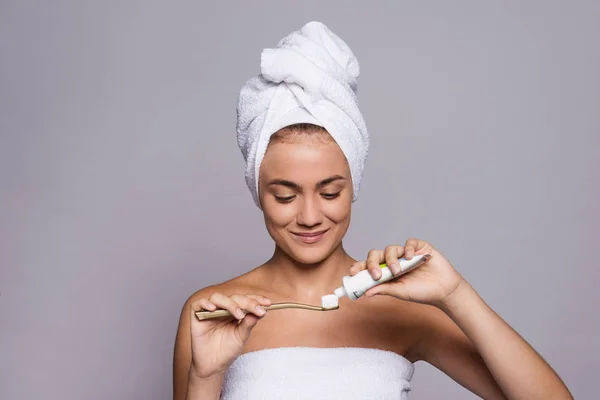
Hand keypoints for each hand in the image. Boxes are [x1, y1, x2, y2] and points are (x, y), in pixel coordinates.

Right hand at [188, 293, 270, 378]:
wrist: (213, 366)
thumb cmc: (227, 351)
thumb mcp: (241, 336)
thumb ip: (249, 323)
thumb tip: (261, 311)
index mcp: (234, 311)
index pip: (245, 299)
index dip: (256, 299)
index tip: (268, 303)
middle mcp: (222, 308)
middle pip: (234, 297)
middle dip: (247, 302)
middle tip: (258, 310)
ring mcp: (209, 311)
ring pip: (217, 297)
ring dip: (230, 303)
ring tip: (238, 315)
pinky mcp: (196, 316)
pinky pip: (198, 304)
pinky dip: (205, 303)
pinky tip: (213, 309)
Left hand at [349, 238, 464, 306]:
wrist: (444, 290)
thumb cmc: (421, 292)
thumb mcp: (400, 292)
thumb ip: (384, 290)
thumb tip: (366, 292)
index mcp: (385, 271)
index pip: (367, 266)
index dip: (359, 267)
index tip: (353, 273)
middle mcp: (393, 260)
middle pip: (375, 254)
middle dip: (372, 263)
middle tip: (377, 275)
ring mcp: (405, 253)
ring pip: (390, 248)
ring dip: (391, 259)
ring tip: (397, 271)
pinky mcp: (419, 247)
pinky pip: (409, 243)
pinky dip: (407, 249)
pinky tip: (410, 258)